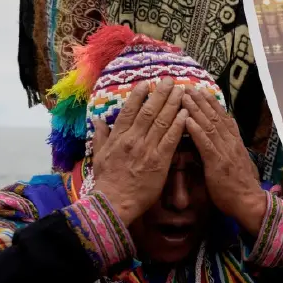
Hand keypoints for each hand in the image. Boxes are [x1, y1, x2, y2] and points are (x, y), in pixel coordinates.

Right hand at [91, 80, 186, 224]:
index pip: (129, 111)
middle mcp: (133, 139)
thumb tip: (97, 120)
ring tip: (182, 91)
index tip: (147, 84)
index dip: (139, 96)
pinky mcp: (160, 160)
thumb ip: (100, 137)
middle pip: (149, 111)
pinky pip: (171, 138)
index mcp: (118, 137)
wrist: (114, 203)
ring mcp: (147, 149)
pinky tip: (186, 113)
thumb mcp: (98, 156)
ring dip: (173, 104)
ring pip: (162, 121)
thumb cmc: (107, 181)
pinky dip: (178, 124)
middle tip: (170, 80)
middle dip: (160, 94)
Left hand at [182, 90, 267, 235]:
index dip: (212, 104)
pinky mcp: (218, 162)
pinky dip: (196, 130)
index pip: (223, 118)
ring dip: (196, 110)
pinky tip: (187, 120)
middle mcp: (231, 143)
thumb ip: (229, 151)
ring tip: (184, 97)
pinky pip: (205, 143)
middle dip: (201, 101)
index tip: (202, 92)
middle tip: (189, 87)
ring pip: (209, 126)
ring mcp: (225, 151)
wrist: (249, 202)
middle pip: (215, 117)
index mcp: (235, 143)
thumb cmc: (240, 187)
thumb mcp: (237, 164)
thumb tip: (224, 143)